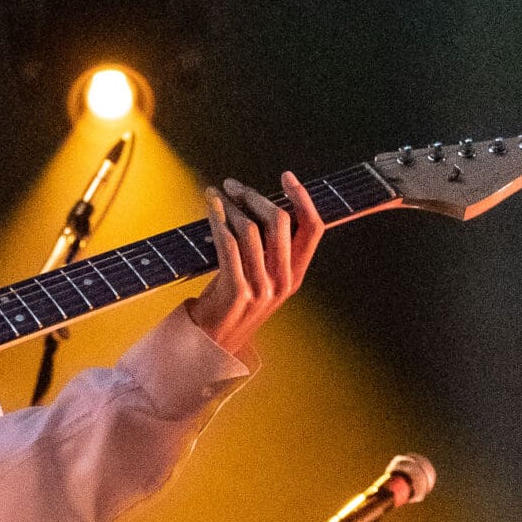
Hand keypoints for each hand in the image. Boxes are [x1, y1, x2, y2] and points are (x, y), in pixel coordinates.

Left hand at [187, 172, 324, 357]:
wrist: (208, 344)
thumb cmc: (229, 306)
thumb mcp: (259, 280)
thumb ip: (268, 252)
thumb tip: (261, 206)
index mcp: (294, 276)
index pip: (313, 228)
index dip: (303, 198)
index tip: (287, 177)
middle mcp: (283, 282)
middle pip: (280, 222)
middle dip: (255, 196)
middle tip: (234, 186)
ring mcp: (262, 288)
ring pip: (252, 230)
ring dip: (232, 206)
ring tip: (218, 196)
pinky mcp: (238, 291)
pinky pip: (229, 244)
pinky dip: (219, 219)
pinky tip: (212, 206)